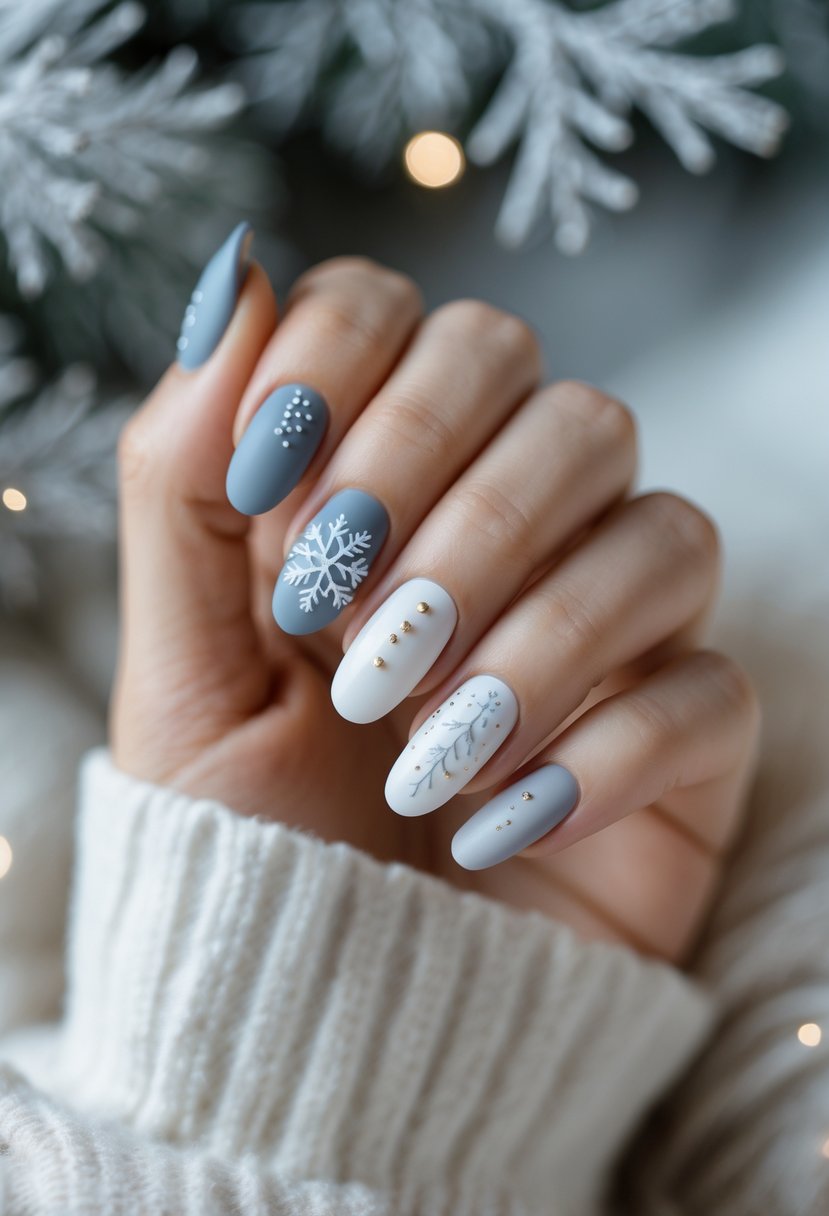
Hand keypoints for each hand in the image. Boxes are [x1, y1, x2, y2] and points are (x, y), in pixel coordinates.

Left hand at [112, 238, 759, 963]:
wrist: (325, 1006)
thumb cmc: (248, 831)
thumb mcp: (180, 666)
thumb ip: (184, 478)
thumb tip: (235, 276)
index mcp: (385, 488)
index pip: (405, 318)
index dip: (344, 367)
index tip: (269, 488)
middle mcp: (514, 534)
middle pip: (559, 401)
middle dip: (455, 504)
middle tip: (352, 628)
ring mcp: (613, 631)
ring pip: (662, 530)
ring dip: (533, 632)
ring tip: (415, 743)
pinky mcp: (683, 738)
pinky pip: (707, 691)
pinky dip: (602, 749)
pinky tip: (497, 819)